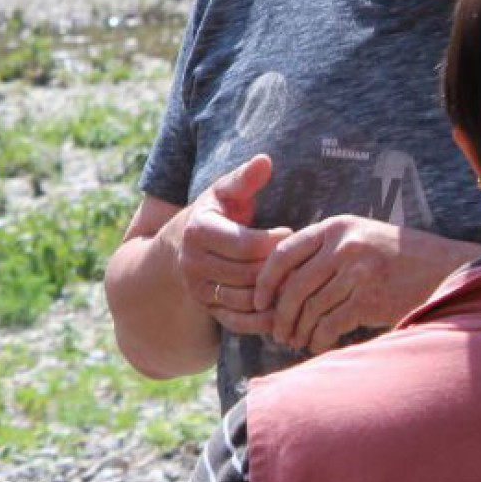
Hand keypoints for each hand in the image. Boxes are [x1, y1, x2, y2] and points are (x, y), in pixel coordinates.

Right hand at [169, 155, 289, 337]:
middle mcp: (193, 263)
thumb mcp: (222, 193)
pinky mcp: (207, 308)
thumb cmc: (211, 214)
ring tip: (297, 280)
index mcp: (199, 232)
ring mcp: (199, 289)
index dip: (276, 240)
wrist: (177, 248)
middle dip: (279, 268)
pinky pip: (239, 321)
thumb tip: (265, 160)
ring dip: (275, 294)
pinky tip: (283, 305)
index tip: (292, 231)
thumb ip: (244, 179)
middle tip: (303, 260)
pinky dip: (263, 318)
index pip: (247, 244)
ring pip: (247, 299)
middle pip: (249, 273)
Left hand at [256, 215, 429, 352]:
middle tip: (276, 332)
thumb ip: (326, 249)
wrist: (449, 270)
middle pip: (294, 285)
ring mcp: (358, 271)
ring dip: (298, 330)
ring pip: (310, 308)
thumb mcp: (361, 237)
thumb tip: (281, 280)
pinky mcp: (370, 298)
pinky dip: (319, 339)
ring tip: (295, 341)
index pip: (283, 253)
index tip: (259, 300)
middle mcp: (344, 246)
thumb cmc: (399, 258)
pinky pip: (330, 324)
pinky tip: (318, 345)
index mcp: (336, 227)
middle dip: (280, 314)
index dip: (265, 280)